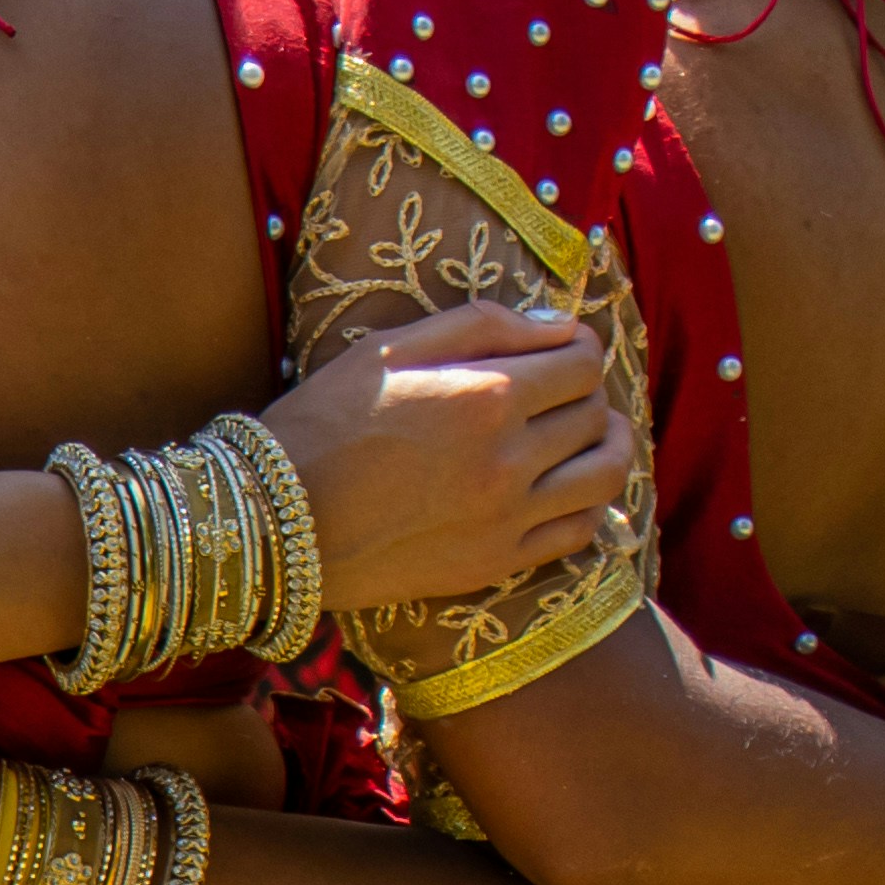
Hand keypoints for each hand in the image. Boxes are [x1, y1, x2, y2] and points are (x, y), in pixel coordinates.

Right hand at [264, 306, 638, 610]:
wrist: (274, 520)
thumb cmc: (322, 423)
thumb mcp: (387, 349)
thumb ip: (480, 325)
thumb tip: (558, 322)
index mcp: (486, 396)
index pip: (582, 362)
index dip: (579, 348)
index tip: (563, 349)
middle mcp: (510, 458)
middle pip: (595, 414)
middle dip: (588, 394)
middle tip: (564, 391)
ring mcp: (508, 516)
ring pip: (605, 475)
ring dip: (610, 447)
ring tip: (594, 437)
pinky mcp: (496, 561)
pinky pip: (577, 531)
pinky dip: (588, 506)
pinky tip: (566, 490)